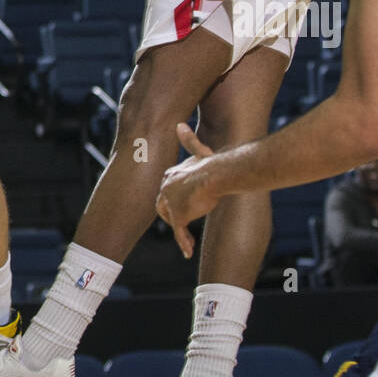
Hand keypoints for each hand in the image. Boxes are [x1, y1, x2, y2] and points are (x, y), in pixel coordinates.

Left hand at [155, 124, 219, 257]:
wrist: (215, 175)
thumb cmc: (211, 163)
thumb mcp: (199, 151)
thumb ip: (189, 140)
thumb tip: (179, 124)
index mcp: (171, 175)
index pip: (166, 189)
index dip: (172, 199)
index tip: (179, 206)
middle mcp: (166, 188)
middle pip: (162, 206)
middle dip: (170, 216)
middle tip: (180, 226)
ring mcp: (171, 203)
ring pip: (171, 221)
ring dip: (179, 231)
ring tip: (187, 242)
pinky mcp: (178, 216)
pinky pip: (179, 233)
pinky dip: (183, 243)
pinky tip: (188, 252)